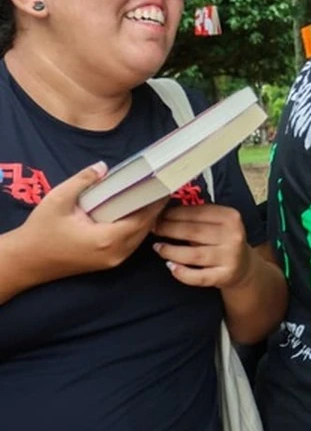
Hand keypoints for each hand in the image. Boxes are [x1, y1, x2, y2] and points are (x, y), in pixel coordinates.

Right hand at [12, 162, 165, 279]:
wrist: (25, 261)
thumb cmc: (40, 231)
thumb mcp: (58, 200)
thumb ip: (83, 181)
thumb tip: (103, 166)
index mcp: (107, 239)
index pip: (142, 219)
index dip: (155, 203)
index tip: (165, 185)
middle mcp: (116, 253)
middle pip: (145, 229)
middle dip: (155, 209)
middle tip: (163, 187)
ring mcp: (113, 261)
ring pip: (140, 238)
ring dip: (147, 219)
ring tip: (154, 197)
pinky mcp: (108, 263)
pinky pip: (131, 244)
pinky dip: (137, 228)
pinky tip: (137, 213)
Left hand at [153, 204, 252, 288]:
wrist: (244, 267)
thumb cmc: (223, 241)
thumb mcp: (218, 223)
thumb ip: (198, 216)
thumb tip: (165, 209)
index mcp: (231, 217)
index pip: (198, 212)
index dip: (174, 213)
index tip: (158, 214)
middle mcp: (233, 236)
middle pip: (193, 232)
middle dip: (168, 229)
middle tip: (154, 229)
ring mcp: (230, 257)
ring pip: (193, 254)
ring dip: (170, 251)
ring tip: (158, 247)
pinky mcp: (225, 276)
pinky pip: (198, 276)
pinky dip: (182, 273)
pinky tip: (170, 266)